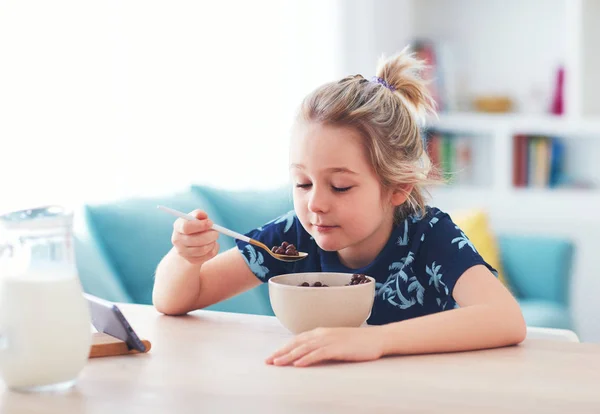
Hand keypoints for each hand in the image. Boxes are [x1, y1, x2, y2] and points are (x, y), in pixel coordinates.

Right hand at [171, 209, 218, 264]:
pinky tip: (212, 244)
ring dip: (212, 242)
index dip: (200, 225)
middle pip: (194, 240)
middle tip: (216, 232)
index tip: (211, 223)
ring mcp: (183, 252)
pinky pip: (208, 255)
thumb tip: (202, 215)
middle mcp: (177, 240)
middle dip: (209, 235)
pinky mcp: (192, 260)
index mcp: (178, 226)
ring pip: (203, 249)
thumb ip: (199, 214)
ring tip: (213, 237)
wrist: (190, 243)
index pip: (186, 227)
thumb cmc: (195, 226)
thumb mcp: (196, 218)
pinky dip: (214, 248)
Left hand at [266, 327, 383, 366]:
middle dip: (281, 352)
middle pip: (297, 343)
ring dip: (289, 356)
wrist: (377, 338)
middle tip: (268, 361)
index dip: (283, 348)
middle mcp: (322, 334)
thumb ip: (323, 346)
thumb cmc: (358, 342)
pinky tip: (298, 364)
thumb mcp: (336, 342)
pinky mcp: (338, 348)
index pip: (297, 340)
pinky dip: (306, 358)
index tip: (272, 356)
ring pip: (304, 348)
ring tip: (277, 363)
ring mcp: (330, 340)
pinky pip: (319, 353)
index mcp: (321, 332)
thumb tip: (310, 355)